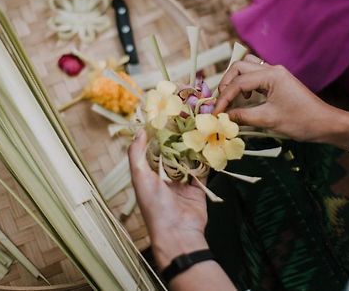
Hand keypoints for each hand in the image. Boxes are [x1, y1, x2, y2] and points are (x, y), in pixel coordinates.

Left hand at [128, 130, 208, 268]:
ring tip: (201, 125)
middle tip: (188, 117)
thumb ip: (137, 154)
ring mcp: (184, 180)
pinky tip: (211, 143)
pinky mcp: (199, 186)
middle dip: (180, 135)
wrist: (178, 233)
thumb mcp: (140, 177)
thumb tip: (139, 131)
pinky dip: (207, 156)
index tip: (167, 114)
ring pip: (189, 156)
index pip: (154, 147)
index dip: (160, 132)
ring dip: (194, 143)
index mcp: (150, 172)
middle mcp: (166, 175)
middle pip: (174, 150)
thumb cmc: (155, 206)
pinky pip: (203, 168)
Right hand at [215, 55, 348, 142]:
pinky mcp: (278, 80)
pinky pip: (255, 74)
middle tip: (221, 102)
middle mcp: (272, 69)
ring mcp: (276, 73)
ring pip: (247, 66)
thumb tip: (223, 117)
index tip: (215, 112)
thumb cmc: (301, 121)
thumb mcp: (269, 120)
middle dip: (226, 83)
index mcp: (271, 75)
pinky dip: (245, 82)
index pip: (239, 82)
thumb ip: (243, 116)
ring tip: (231, 97)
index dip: (224, 97)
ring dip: (235, 79)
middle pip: (239, 66)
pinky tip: (245, 96)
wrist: (326, 124)